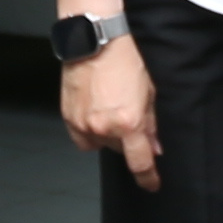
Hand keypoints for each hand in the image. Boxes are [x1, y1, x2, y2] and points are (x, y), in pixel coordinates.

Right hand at [57, 33, 163, 190]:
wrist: (95, 39)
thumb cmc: (124, 57)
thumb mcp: (149, 91)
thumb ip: (151, 123)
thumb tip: (154, 146)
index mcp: (128, 122)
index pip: (140, 162)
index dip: (148, 177)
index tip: (152, 184)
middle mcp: (103, 127)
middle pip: (120, 150)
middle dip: (128, 139)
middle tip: (129, 116)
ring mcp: (83, 123)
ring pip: (100, 143)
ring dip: (108, 133)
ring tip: (110, 107)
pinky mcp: (68, 116)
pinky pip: (82, 136)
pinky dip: (90, 129)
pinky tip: (95, 111)